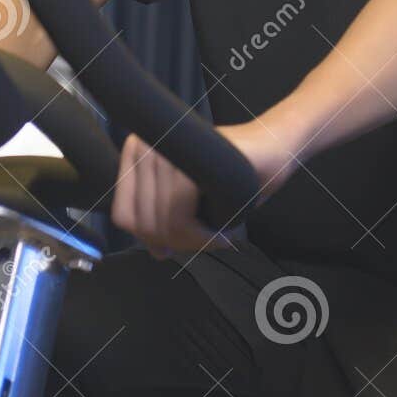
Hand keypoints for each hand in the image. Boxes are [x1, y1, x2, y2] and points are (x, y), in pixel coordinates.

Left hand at [110, 118, 292, 258]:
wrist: (272, 149)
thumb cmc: (232, 174)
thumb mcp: (192, 204)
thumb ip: (168, 223)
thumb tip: (155, 251)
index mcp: (139, 151)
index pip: (124, 215)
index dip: (151, 238)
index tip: (181, 241)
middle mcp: (146, 145)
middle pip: (143, 224)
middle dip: (178, 244)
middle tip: (210, 240)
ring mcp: (166, 148)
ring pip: (161, 223)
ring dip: (194, 241)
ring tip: (221, 235)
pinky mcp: (190, 158)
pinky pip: (179, 215)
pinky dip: (202, 236)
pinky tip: (225, 233)